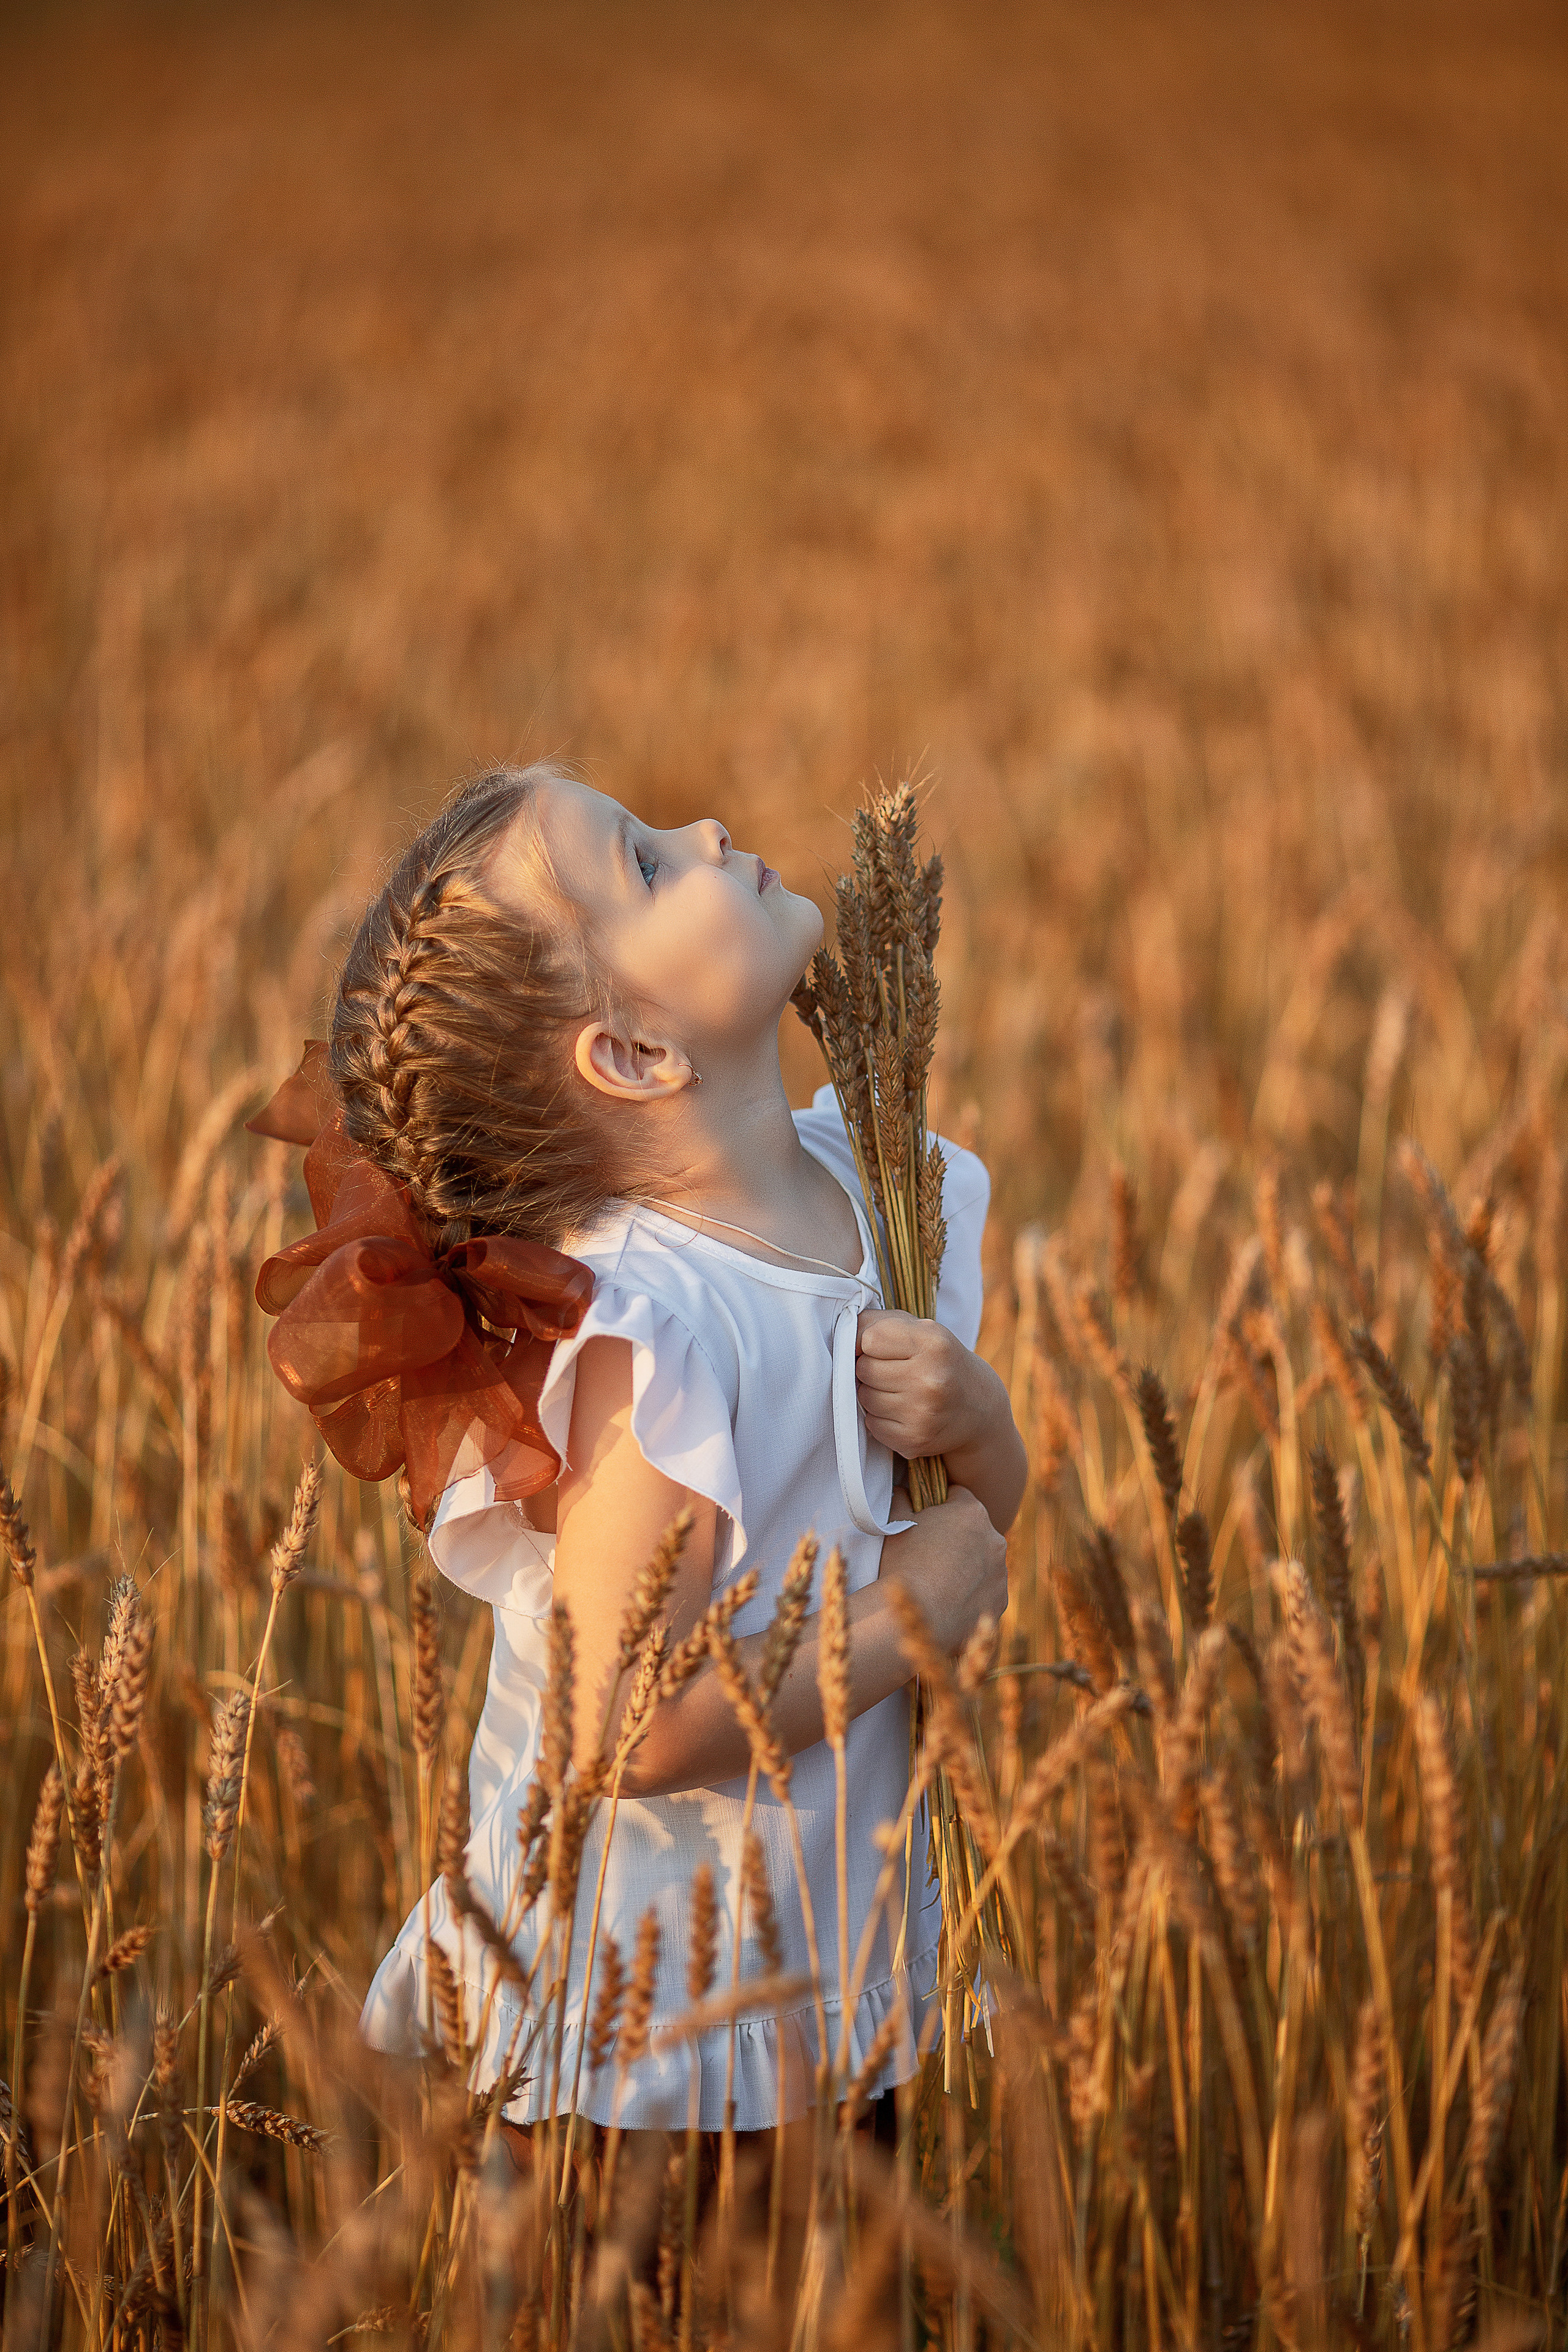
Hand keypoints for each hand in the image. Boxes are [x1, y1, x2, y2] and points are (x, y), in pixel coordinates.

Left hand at [855, 1307, 998, 1459]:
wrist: (978, 1407)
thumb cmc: (938, 1360)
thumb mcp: (920, 1329)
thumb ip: (878, 1322)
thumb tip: (842, 1335)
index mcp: (934, 1343)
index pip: (869, 1338)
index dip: (870, 1343)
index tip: (885, 1348)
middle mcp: (930, 1378)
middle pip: (864, 1369)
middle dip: (871, 1368)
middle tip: (895, 1371)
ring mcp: (922, 1413)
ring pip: (864, 1398)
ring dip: (873, 1393)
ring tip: (899, 1391)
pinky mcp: (913, 1440)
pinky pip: (871, 1424)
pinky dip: (880, 1418)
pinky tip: (903, 1411)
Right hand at [879, 1482, 1008, 1656]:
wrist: (919, 1614)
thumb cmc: (904, 1563)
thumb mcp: (896, 1523)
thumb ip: (903, 1498)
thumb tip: (905, 1489)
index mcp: (971, 1512)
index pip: (958, 1495)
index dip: (940, 1505)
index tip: (926, 1519)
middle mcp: (995, 1538)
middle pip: (974, 1529)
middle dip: (957, 1536)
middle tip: (930, 1553)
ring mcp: (1000, 1572)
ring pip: (983, 1561)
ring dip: (967, 1566)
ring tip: (939, 1582)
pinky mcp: (1000, 1601)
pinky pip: (987, 1591)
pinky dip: (973, 1593)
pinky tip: (950, 1601)